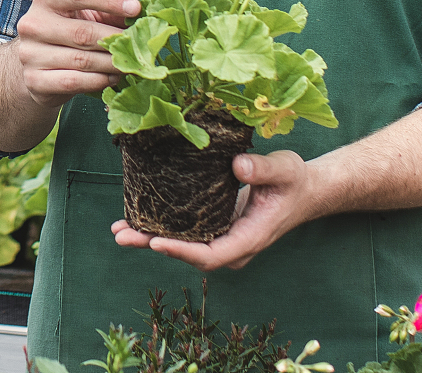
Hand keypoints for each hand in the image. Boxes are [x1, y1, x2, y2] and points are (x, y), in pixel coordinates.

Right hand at [11, 0, 141, 106]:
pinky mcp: (35, 80)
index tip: (136, 9)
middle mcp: (33, 24)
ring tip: (129, 63)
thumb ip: (108, 13)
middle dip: (116, 40)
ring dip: (111, 63)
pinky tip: (112, 77)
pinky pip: (74, 81)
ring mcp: (31, 54)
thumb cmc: (67, 34)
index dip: (110, 0)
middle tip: (139, 45)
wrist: (36, 66)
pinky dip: (99, 80)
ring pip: (81, 60)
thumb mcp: (83, 16)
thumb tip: (141, 18)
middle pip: (84, 32)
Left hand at [110, 149, 318, 269]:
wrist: (302, 190)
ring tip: (119, 230)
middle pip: (190, 254)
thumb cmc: (294, 180)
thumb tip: (236, 166)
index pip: (213, 254)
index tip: (156, 242)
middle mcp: (233, 245)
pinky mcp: (214, 227)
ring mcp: (223, 238)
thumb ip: (263, 168)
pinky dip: (158, 227)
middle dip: (155, 246)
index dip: (183, 251)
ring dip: (149, 239)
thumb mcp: (285, 169)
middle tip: (122, 235)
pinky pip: (184, 233)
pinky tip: (133, 219)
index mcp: (250, 237)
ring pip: (183, 246)